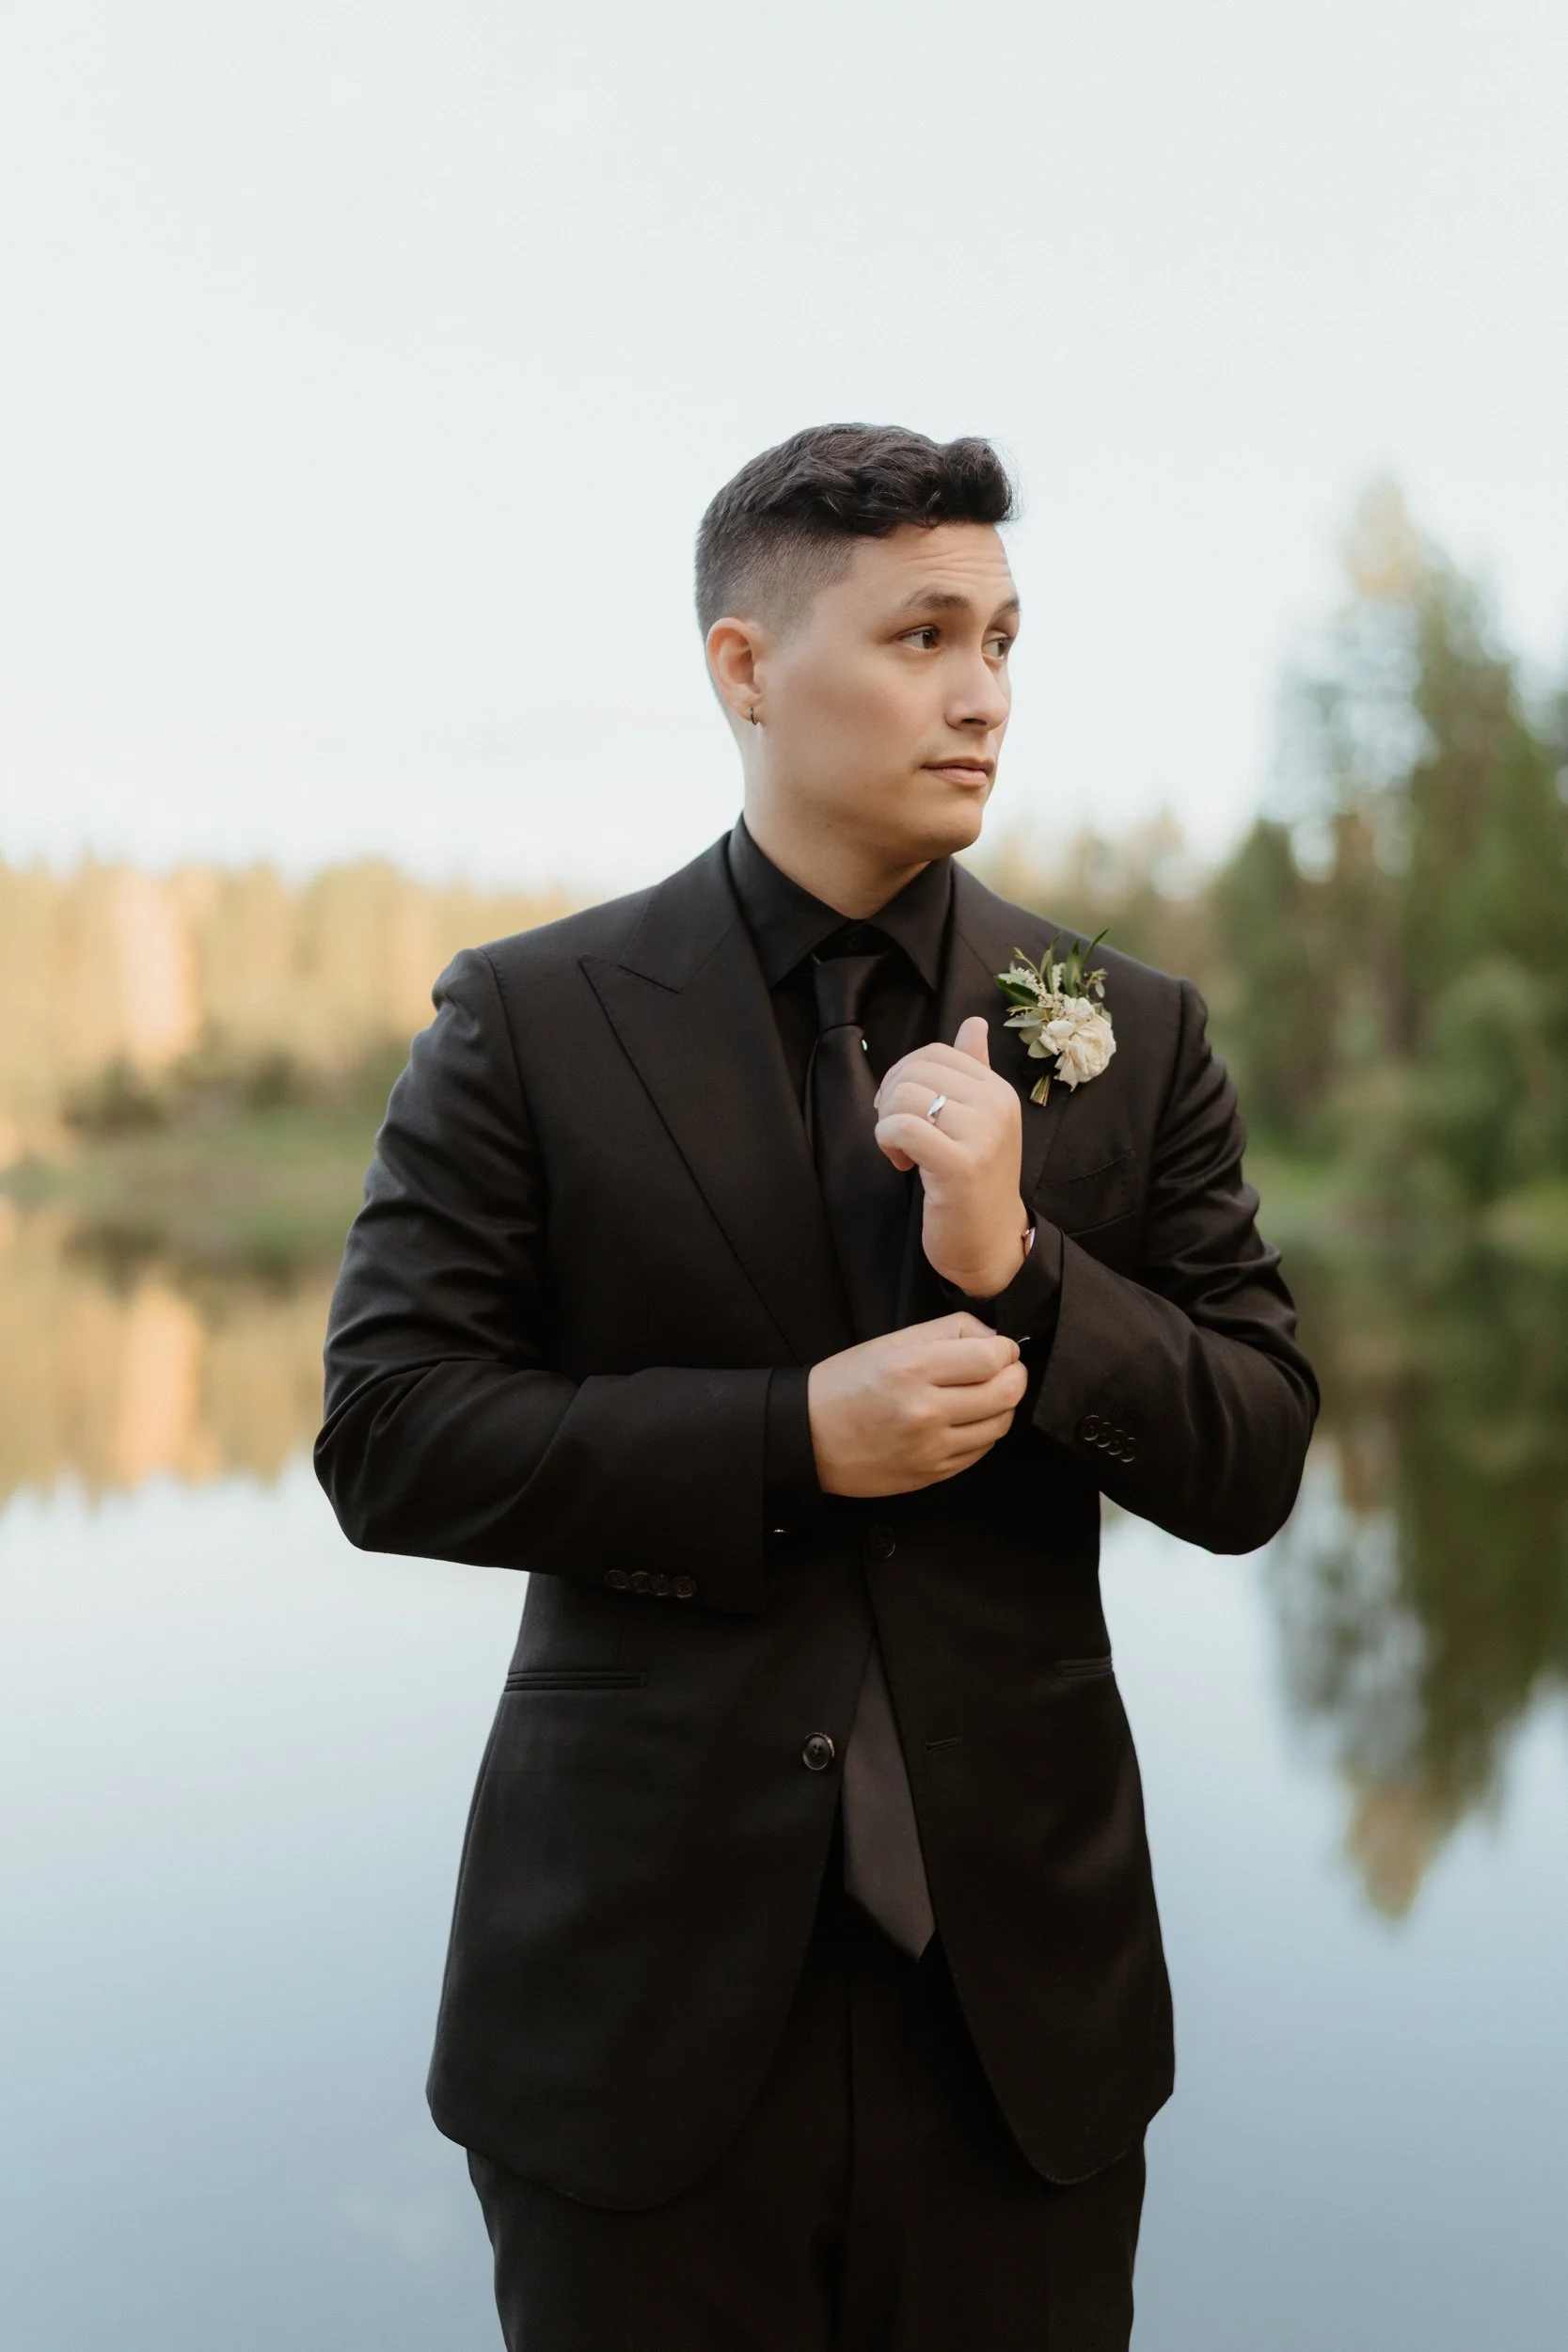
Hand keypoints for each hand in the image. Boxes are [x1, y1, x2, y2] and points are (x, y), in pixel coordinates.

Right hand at [807, 1312, 1027, 1497]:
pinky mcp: (932, 1474)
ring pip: (999, 1425)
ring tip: (983, 1395)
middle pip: (1007, 1393)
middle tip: (1003, 1371)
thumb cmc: (848, 1384)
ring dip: (1001, 1406)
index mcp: (914, 1369)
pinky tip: (965, 1420)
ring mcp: (931, 1448)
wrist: (809, 1437)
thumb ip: (948, 1332)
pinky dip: (983, 1432)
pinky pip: (980, 1451)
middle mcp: (926, 1411)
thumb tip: (994, 1341)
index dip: (1005, 1350)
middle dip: (1015, 1377)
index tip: (998, 1349)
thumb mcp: (891, 1342)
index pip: (993, 1357)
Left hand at [873, 1016, 1029, 1296]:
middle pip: (916, 1070)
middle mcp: (996, 1106)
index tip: (903, 1110)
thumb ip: (973, 1071)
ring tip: (900, 1150)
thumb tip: (973, 1023)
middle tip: (896, 1133)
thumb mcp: (978, 1121)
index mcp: (999, 1090)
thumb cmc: (974, 1183)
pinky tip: (900, 1163)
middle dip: (890, 1099)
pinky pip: (902, 1128)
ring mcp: (982, 1135)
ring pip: (905, 1096)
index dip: (903, 1075)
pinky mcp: (960, 1165)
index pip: (936, 1053)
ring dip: (887, 1124)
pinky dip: (887, 1142)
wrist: (989, 1242)